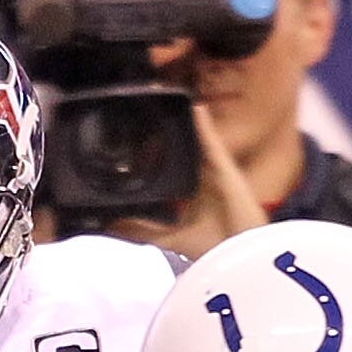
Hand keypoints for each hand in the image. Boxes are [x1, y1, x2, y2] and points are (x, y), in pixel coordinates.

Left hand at [102, 104, 268, 260]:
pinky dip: (202, 124)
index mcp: (192, 190)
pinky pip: (213, 141)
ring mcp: (215, 169)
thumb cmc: (214, 248)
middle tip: (148, 106)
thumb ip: (141, 229)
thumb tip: (110, 226)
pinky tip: (193, 107)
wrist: (241, 256)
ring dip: (185, 121)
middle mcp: (203, 176)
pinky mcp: (226, 168)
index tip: (135, 139)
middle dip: (170, 128)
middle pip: (184, 145)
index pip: (171, 164)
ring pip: (197, 139)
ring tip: (166, 95)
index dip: (156, 151)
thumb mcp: (168, 238)